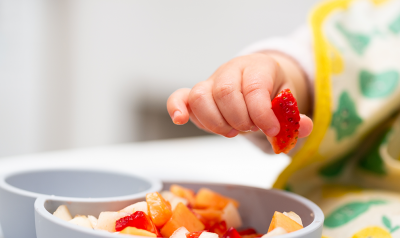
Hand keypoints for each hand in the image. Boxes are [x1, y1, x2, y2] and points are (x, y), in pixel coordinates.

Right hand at [167, 53, 312, 138]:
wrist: (256, 80)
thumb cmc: (271, 92)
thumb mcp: (288, 102)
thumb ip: (294, 116)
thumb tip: (304, 127)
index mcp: (258, 67)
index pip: (254, 88)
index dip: (261, 113)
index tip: (271, 130)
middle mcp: (231, 70)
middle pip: (226, 92)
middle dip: (240, 119)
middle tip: (251, 128)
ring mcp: (211, 81)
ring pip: (201, 97)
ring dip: (216, 122)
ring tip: (232, 131)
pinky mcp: (196, 94)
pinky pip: (179, 97)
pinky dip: (177, 108)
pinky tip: (181, 120)